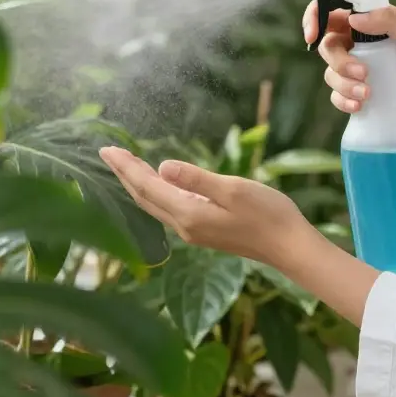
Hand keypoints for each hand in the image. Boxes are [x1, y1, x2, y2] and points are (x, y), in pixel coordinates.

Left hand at [99, 147, 312, 267]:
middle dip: (124, 175)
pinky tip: (157, 183)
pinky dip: (155, 192)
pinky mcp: (204, 231)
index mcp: (189, 214)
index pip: (147, 187)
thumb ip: (196, 179)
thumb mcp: (234, 189)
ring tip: (126, 165)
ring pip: (154, 205)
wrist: (289, 247)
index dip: (125, 167)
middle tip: (107, 153)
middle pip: (143, 198)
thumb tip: (162, 166)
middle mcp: (185, 226)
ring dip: (137, 184)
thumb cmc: (268, 214)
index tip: (106, 149)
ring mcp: (193, 231)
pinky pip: (167, 209)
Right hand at [303, 1, 395, 120]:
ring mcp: (359, 67)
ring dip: (343, 83)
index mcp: (371, 21)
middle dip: (338, 61)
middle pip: (328, 44)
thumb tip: (353, 18)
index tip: (311, 34)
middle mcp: (361, 42)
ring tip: (367, 94)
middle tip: (362, 73)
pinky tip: (358, 107)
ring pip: (331, 71)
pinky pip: (337, 94)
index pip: (332, 11)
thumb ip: (389, 20)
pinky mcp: (360, 91)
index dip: (314, 18)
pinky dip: (342, 100)